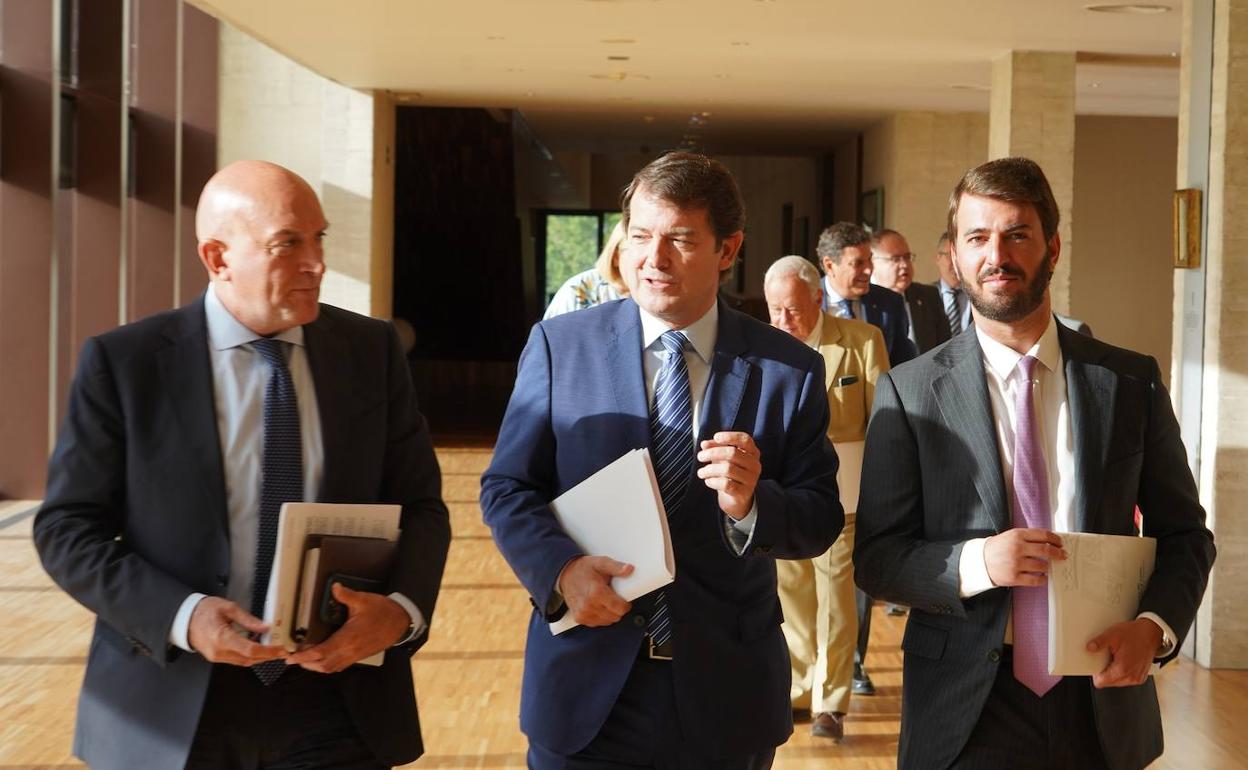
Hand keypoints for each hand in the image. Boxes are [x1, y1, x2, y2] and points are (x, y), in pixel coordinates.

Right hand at [187, 596, 287, 665]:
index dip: (268, 651)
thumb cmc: (205, 610)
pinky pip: (236, 660)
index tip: (281, 649)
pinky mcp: (216, 658)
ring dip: (260, 657)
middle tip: (282, 651)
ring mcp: (216, 657)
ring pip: (244, 662)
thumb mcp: (228, 608)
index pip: (250, 650)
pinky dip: (249, 656)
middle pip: (249, 659)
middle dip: (268, 656)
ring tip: (274, 649)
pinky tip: (258, 648)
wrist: (184, 618)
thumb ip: (248, 620)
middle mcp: (219, 651)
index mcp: (222, 637)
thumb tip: (265, 627)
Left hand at [285, 584, 409, 672]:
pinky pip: (339, 666)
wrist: (401, 623)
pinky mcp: (359, 656)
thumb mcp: (364, 600)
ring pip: (331, 668)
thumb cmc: (383, 612)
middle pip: (323, 665)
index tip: (291, 657)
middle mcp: (350, 651)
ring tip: (305, 658)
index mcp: (348, 638)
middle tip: (294, 657)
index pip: (321, 652)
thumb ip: (346, 595)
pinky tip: (323, 657)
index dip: (304, 656)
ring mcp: (355, 655)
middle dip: (306, 664)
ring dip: (316, 666)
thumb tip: (334, 587)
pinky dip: (327, 665)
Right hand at [556, 555, 632, 626]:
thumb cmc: (583, 569)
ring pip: (607, 621)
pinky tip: (597, 605)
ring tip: (604, 600)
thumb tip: (629, 569)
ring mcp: (583, 613)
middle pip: (615, 616)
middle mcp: (589, 605)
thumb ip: (616, 567)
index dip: (626, 604)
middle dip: (618, 608)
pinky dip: (600, 616)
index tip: (623, 598)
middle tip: (612, 596)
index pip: (621, 609)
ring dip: (609, 613)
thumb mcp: (601, 562)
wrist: (565, 574)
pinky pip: (597, 623)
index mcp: (596, 592)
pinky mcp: (579, 618)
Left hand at [696, 431, 761, 519]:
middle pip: (733, 453)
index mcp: (752, 452)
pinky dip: (713, 481)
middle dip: (713, 453)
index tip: (716, 437)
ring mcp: (751, 479)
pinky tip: (708, 481)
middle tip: (700, 456)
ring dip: (709, 470)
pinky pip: (726, 484)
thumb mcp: (724, 459)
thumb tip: (704, 444)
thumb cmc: (731, 474)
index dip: (730, 436)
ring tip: (701, 472)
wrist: (737, 498)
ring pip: (727, 469)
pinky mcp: (744, 493)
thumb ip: (715, 448)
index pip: (745, 440)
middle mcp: (754, 465)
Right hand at [982, 528, 1065, 586]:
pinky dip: (1042, 579)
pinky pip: (1035, 580)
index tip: (1060, 543)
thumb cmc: (999, 548)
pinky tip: (1043, 577)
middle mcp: (1017, 548)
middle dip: (1058, 553)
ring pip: (1042, 566)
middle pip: (1046, 550)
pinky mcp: (1014, 577)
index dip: (1055, 539)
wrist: (980, 561)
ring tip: (1047, 566)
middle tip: (1063, 555)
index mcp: (1017, 535)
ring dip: (1048, 567)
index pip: (1043, 535)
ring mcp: (1015, 564)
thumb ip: (1029, 537)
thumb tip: (1051, 542)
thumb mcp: (1011, 536)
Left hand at [1089, 618, 1163, 687]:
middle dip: (1105, 672)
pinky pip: (1126, 679)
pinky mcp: (1141, 677)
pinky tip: (1124, 660)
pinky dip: (1123, 672)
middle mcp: (1131, 677)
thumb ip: (1099, 642)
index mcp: (1122, 670)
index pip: (1100, 682)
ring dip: (1114, 672)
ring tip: (1117, 658)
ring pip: (1117, 682)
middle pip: (1108, 683)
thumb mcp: (1112, 634)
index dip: (1096, 673)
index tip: (1096, 665)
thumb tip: (1089, 648)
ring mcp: (1137, 678)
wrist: (1151, 633)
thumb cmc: (1135, 634)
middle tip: (1108, 658)